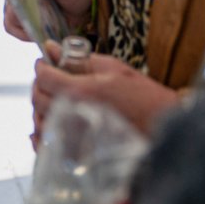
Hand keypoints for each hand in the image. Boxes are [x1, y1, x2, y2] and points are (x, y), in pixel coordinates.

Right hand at [3, 0, 92, 40]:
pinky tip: (40, 31)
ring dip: (27, 21)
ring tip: (47, 24)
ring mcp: (13, 0)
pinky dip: (25, 32)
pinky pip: (12, 27)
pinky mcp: (15, 18)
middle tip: (44, 15)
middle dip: (25, 8)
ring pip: (10, 13)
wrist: (79, 10)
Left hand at [30, 39, 177, 146]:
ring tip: (54, 101)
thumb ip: (79, 59)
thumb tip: (51, 47)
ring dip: (41, 109)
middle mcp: (73, 115)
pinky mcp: (77, 157)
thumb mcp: (114, 69)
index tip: (45, 63)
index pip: (44, 77)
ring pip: (39, 122)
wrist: (166, 130)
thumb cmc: (144, 98)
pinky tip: (51, 126)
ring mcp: (73, 139)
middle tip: (50, 79)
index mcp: (81, 91)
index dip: (41, 67)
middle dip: (40, 86)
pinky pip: (46, 147)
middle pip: (38, 99)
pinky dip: (42, 136)